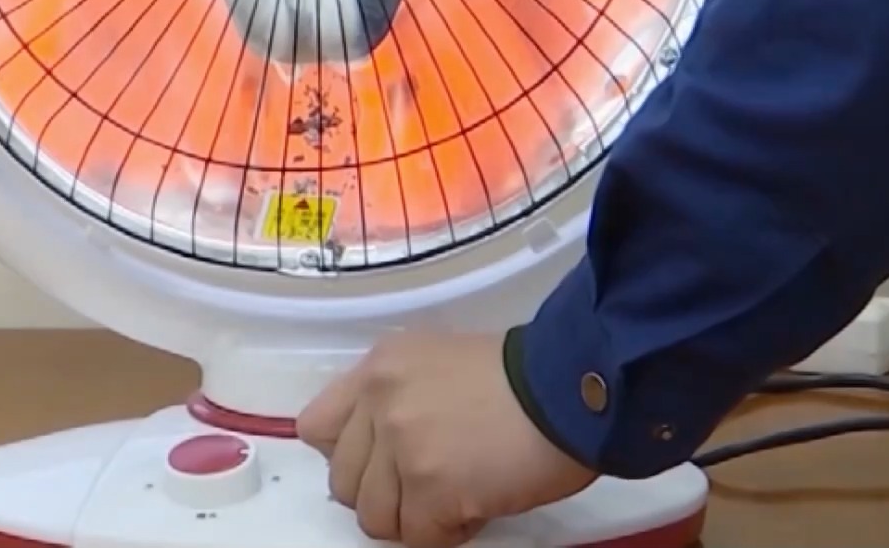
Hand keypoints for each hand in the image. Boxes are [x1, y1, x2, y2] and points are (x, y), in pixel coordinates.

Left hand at [297, 331, 597, 547]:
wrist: (573, 386)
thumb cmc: (523, 373)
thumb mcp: (439, 360)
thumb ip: (399, 397)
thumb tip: (384, 453)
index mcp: (377, 369)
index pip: (315, 428)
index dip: (348, 456)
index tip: (381, 463)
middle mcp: (379, 404)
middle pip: (341, 481)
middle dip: (382, 494)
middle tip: (427, 488)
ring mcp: (402, 448)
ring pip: (374, 518)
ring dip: (412, 520)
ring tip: (453, 500)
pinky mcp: (432, 489)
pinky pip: (418, 538)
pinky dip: (446, 534)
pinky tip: (475, 510)